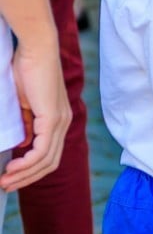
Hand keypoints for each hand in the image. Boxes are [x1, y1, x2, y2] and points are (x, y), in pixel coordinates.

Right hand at [0, 42, 70, 191]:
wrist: (36, 48)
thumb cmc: (27, 68)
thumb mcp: (24, 102)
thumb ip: (26, 122)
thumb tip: (22, 143)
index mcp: (58, 118)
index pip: (49, 154)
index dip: (31, 169)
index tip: (10, 175)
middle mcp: (64, 122)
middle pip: (50, 163)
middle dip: (27, 178)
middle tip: (6, 185)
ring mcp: (61, 121)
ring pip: (46, 161)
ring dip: (24, 174)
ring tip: (5, 181)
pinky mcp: (53, 118)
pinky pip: (42, 150)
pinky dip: (27, 163)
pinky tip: (13, 166)